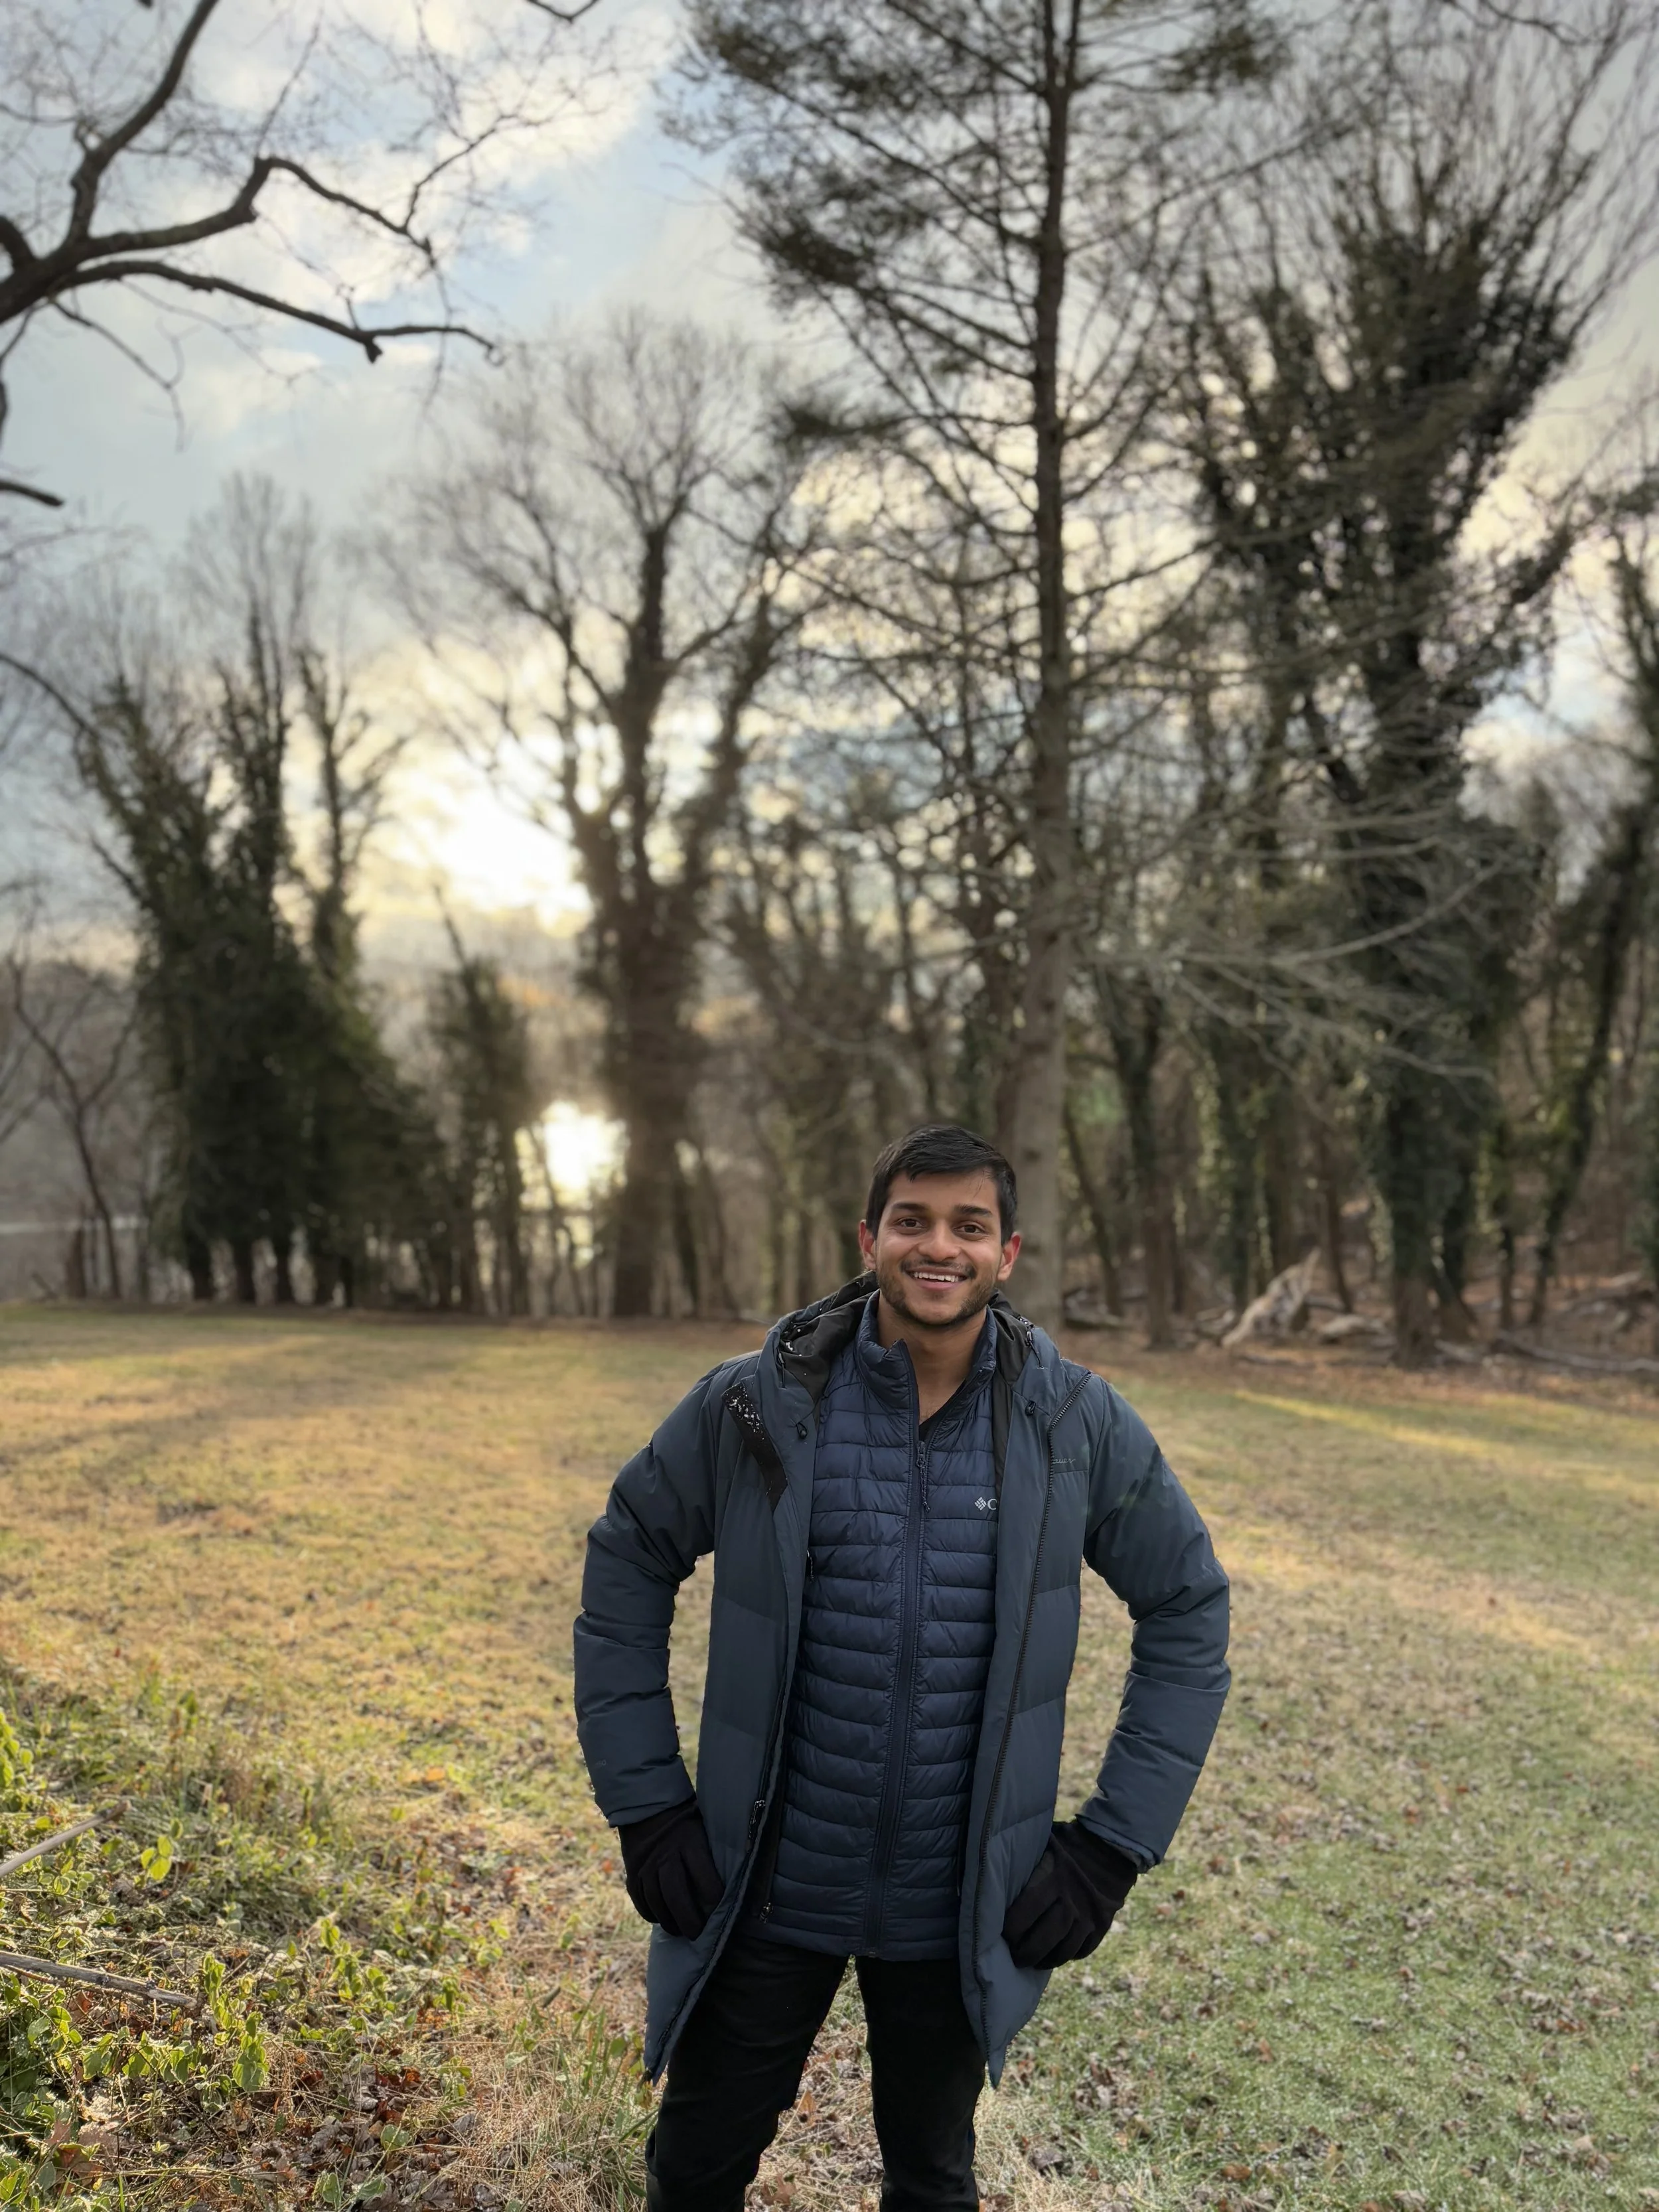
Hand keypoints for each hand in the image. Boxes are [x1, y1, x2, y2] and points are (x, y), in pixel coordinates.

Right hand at [617, 1800, 723, 1939]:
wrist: (647, 1810)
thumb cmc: (685, 1823)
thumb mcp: (702, 1827)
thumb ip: (713, 1851)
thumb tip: (737, 1876)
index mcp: (689, 1841)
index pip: (702, 1872)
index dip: (712, 1893)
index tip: (720, 1907)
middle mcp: (665, 1855)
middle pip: (675, 1892)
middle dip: (688, 1918)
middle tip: (698, 1933)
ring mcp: (646, 1866)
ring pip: (656, 1901)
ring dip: (669, 1921)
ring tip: (681, 1931)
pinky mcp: (632, 1875)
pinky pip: (641, 1901)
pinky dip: (651, 1914)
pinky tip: (661, 1920)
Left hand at [1003, 1821, 1137, 1969]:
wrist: (1110, 1848)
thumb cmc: (1068, 1845)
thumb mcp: (1047, 1843)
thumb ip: (1027, 1857)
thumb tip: (993, 1861)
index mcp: (1055, 1877)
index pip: (1028, 1909)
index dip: (1012, 1927)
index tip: (1002, 1934)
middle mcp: (1074, 1899)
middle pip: (1047, 1936)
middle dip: (1028, 1951)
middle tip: (1015, 1957)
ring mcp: (1090, 1915)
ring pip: (1066, 1949)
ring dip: (1046, 1960)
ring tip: (1032, 1962)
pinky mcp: (1102, 1925)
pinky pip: (1083, 1950)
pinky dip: (1067, 1956)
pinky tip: (1054, 1956)